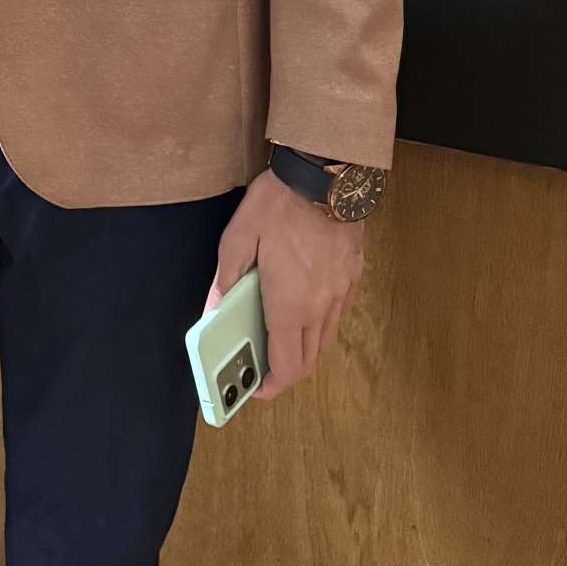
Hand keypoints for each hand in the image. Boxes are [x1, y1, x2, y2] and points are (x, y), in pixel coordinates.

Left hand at [210, 171, 362, 400]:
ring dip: (304, 350)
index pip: (286, 367)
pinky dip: (320, 325)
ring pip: (325, 340)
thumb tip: (213, 311)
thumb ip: (225, 281)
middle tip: (263, 367)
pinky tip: (303, 309)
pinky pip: (337, 316)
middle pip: (308, 361)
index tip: (255, 389)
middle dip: (286, 373)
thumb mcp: (237, 239)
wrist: (325, 176)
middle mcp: (319, 308)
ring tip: (280, 338)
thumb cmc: (278, 205)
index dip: (271, 387)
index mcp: (288, 305)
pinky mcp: (353, 277)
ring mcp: (341, 294)